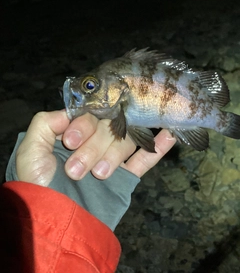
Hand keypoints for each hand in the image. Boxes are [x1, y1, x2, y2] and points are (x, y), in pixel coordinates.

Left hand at [16, 110, 175, 185]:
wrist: (58, 222)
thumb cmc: (40, 186)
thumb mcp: (31, 152)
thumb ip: (45, 123)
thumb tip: (70, 112)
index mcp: (75, 135)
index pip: (90, 116)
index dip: (84, 125)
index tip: (71, 141)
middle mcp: (95, 143)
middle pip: (109, 128)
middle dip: (93, 148)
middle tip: (76, 170)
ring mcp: (112, 159)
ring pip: (126, 141)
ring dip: (113, 154)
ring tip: (100, 175)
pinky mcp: (126, 177)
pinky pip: (145, 159)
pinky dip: (157, 148)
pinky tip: (170, 134)